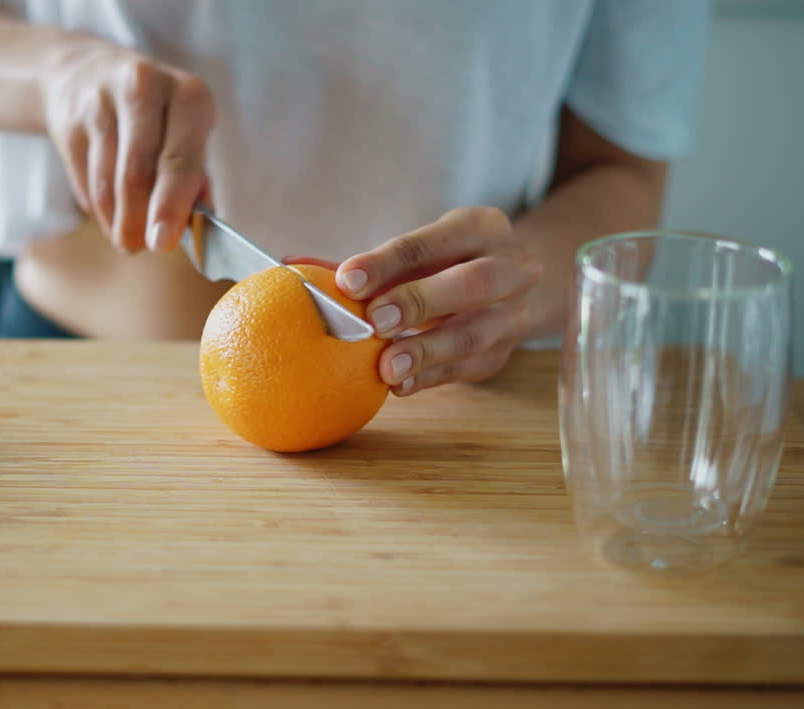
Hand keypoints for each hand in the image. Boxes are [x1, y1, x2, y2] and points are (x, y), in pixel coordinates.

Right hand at [42, 38, 214, 253]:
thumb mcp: (186, 131)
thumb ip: (195, 177)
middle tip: (139, 246)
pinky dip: (97, 207)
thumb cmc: (156, 115)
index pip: (179, 159)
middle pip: (136, 173)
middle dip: (137, 219)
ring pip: (106, 182)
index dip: (170, 205)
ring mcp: (99, 102)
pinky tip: (108, 213)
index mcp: (188, 95)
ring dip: (116, 220)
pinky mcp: (68, 121)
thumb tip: (193, 226)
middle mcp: (143, 89)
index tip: (162, 242)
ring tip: (125, 237)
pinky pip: (84, 181)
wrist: (88, 72)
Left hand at [325, 207, 542, 394]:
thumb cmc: (444, 264)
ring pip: (476, 333)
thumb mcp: (417, 252)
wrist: (511, 287)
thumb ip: (363, 265)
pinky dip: (432, 377)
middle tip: (375, 322)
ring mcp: (514, 313)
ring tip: (386, 368)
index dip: (388, 262)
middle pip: (472, 283)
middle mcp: (510, 266)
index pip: (431, 243)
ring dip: (428, 351)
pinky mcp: (505, 352)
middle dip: (420, 302)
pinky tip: (400, 385)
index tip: (347, 280)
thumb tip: (290, 268)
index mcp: (480, 228)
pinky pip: (469, 367)